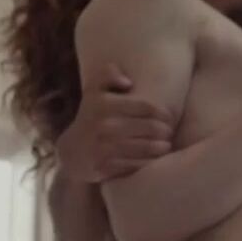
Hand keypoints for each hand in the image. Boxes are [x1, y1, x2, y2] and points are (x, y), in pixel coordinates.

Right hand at [57, 64, 173, 182]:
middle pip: (152, 128)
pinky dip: (151, 162)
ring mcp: (105, 147)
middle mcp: (104, 125)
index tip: (168, 118)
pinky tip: (153, 159)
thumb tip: (127, 82)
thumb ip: (107, 73)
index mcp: (104, 104)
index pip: (148, 107)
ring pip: (149, 147)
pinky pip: (139, 164)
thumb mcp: (94, 90)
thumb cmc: (92, 117)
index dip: (164, 113)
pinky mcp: (107, 166)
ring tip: (165, 145)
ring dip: (162, 147)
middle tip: (168, 133)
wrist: (72, 152)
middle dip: (166, 131)